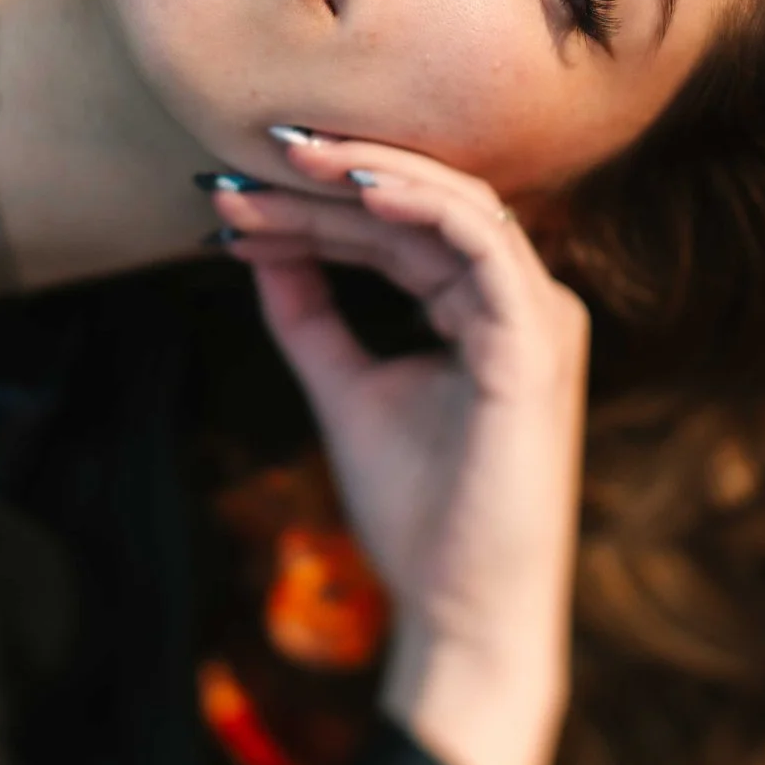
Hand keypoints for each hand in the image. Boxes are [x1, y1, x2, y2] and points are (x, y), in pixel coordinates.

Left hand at [207, 128, 588, 764]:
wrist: (460, 609)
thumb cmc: (418, 513)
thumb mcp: (343, 388)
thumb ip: (308, 314)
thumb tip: (257, 245)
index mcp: (486, 308)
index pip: (396, 230)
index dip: (312, 207)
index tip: (227, 200)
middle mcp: (521, 299)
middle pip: (419, 208)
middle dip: (326, 181)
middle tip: (245, 155)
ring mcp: (537, 315)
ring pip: (451, 205)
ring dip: (365, 174)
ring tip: (288, 156)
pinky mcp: (536, 340)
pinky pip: (482, 241)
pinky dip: (420, 203)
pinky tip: (356, 187)